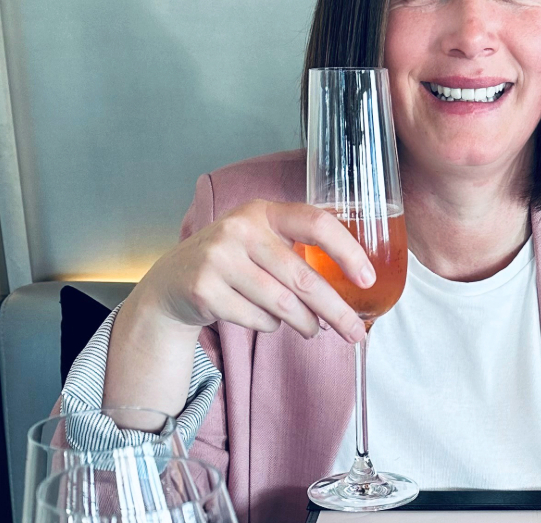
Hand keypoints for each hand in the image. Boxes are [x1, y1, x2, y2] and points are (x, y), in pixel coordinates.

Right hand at [127, 200, 372, 342]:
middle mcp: (240, 228)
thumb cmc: (233, 261)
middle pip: (303, 278)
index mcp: (264, 210)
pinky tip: (267, 320)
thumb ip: (299, 248)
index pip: (317, 223)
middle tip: (355, 331)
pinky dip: (270, 326)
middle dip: (336, 311)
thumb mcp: (262, 239)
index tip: (368, 279)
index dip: (348, 251)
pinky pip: (258, 319)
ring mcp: (219, 258)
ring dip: (305, 323)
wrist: (173, 280)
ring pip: (282, 305)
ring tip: (312, 330)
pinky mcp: (204, 289)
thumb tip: (354, 282)